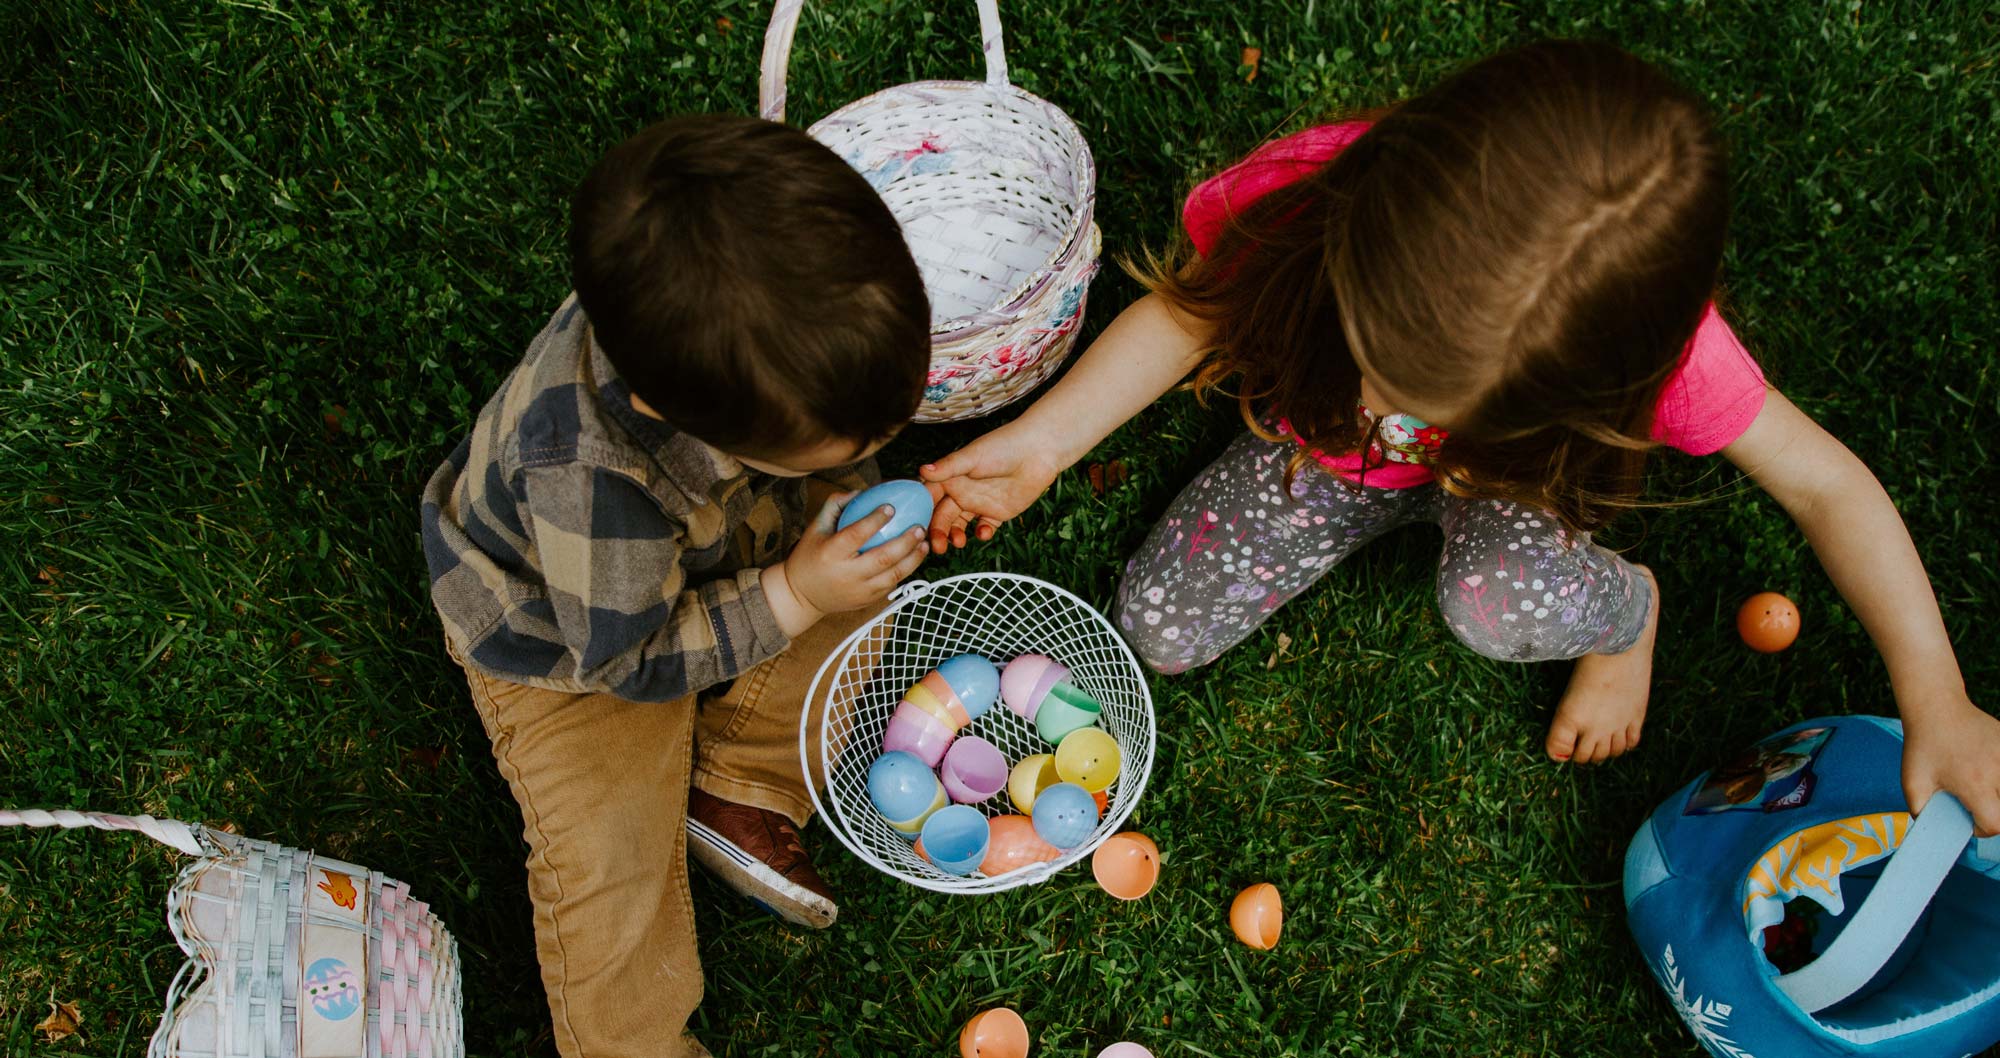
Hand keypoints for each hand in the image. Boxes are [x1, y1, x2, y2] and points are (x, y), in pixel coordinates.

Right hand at [770, 494, 926, 626]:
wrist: (802, 596)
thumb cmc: (809, 556)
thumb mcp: (815, 529)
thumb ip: (834, 506)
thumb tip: (861, 492)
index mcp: (830, 554)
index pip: (856, 534)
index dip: (874, 520)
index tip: (891, 506)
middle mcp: (846, 574)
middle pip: (882, 558)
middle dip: (905, 542)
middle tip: (919, 527)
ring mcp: (858, 591)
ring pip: (893, 575)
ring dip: (913, 559)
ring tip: (924, 543)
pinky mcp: (867, 601)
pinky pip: (891, 585)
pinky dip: (905, 571)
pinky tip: (914, 558)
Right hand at [919, 425, 1061, 553]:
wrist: (1039, 451)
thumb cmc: (1003, 446)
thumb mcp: (972, 457)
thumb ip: (948, 467)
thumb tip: (922, 470)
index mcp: (951, 477)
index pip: (929, 497)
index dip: (921, 511)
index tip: (915, 527)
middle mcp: (962, 491)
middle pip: (943, 516)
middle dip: (938, 531)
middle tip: (937, 546)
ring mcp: (979, 503)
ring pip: (960, 525)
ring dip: (956, 535)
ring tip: (959, 542)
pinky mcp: (997, 513)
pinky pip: (985, 528)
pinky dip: (982, 533)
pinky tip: (984, 533)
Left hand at [1901, 692, 1999, 836]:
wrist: (1937, 708)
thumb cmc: (1923, 745)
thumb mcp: (1912, 782)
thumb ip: (1920, 810)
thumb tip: (1932, 827)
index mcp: (1974, 784)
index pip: (1995, 824)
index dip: (1983, 829)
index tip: (1972, 821)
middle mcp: (1998, 771)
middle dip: (1995, 813)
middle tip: (1979, 806)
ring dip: (1999, 793)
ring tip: (1983, 788)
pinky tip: (1986, 768)